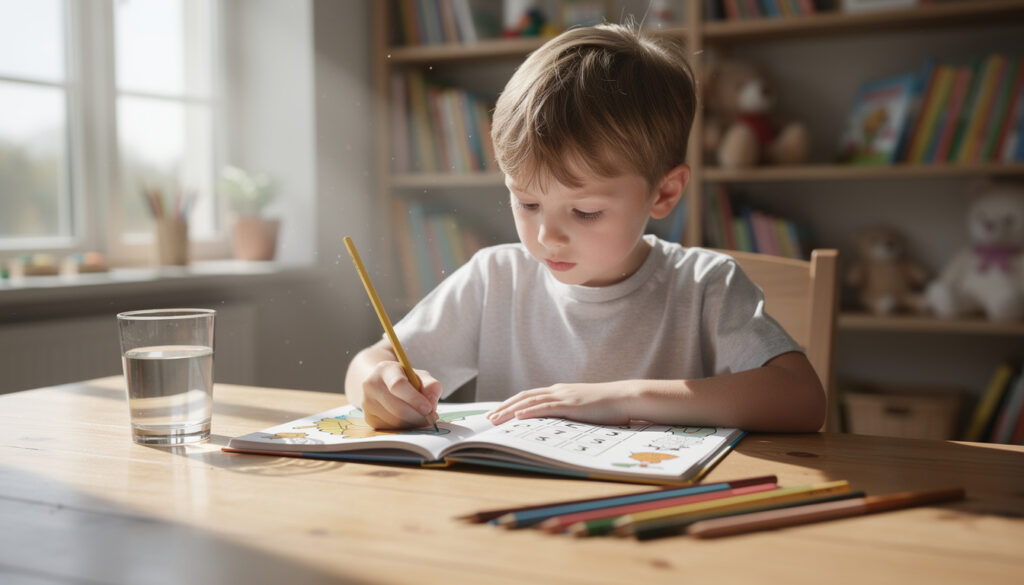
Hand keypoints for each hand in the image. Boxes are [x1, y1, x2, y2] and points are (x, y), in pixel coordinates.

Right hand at [359, 361, 441, 429]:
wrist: (382, 383)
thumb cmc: (406, 379)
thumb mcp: (420, 376)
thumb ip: (430, 386)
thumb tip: (431, 404)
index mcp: (385, 369)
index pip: (398, 385)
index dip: (414, 399)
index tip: (428, 409)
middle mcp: (371, 384)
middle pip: (397, 407)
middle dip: (418, 416)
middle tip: (432, 418)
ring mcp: (367, 402)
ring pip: (394, 421)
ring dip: (413, 423)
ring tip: (423, 418)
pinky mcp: (368, 417)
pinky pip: (390, 428)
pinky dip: (405, 427)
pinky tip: (411, 420)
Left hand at [487, 382, 634, 425]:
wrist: (626, 397)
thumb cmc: (609, 406)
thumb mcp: (584, 409)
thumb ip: (570, 414)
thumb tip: (558, 427)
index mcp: (560, 392)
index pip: (529, 396)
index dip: (511, 404)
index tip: (497, 413)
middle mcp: (558, 391)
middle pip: (523, 397)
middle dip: (504, 407)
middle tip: (488, 419)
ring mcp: (564, 396)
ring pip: (530, 402)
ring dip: (510, 411)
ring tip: (496, 420)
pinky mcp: (571, 405)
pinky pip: (546, 408)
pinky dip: (529, 412)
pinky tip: (518, 417)